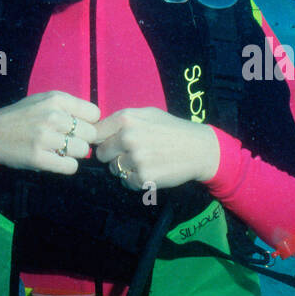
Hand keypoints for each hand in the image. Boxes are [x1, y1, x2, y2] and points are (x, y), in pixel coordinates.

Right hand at [0, 91, 99, 173]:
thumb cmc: (22, 116)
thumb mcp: (44, 100)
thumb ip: (69, 107)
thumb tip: (96, 121)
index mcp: (56, 99)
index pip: (94, 113)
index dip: (90, 122)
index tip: (79, 127)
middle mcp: (52, 116)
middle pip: (91, 133)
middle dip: (83, 139)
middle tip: (69, 140)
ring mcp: (45, 138)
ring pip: (82, 150)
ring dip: (75, 153)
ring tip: (61, 150)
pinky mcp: (39, 158)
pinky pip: (71, 166)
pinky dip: (67, 166)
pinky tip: (57, 160)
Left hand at [93, 108, 219, 194]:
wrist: (198, 149)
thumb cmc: (171, 129)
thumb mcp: (147, 113)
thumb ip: (122, 119)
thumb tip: (96, 130)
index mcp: (126, 119)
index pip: (96, 132)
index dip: (100, 139)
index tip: (107, 142)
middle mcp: (128, 137)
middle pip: (102, 153)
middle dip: (112, 155)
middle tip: (128, 153)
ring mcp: (136, 159)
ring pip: (114, 169)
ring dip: (123, 168)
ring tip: (142, 161)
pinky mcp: (144, 178)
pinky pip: (126, 182)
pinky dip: (134, 179)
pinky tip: (148, 171)